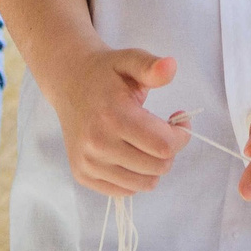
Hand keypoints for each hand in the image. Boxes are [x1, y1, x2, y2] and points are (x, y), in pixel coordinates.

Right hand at [49, 48, 190, 197]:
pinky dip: (135, 176)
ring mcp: (88, 163)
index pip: (163, 145)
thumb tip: (171, 66)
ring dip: (154, 165)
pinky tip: (131, 153)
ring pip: (144, 183)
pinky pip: (125, 190)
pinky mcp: (83, 175)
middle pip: (157, 166)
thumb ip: (151, 66)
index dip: (181, 136)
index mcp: (112, 116)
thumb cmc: (105, 72)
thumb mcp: (129, 60)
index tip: (179, 121)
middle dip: (169, 150)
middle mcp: (97, 144)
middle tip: (161, 130)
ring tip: (146, 142)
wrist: (69, 83)